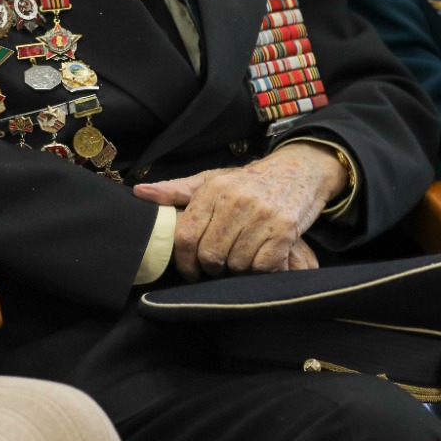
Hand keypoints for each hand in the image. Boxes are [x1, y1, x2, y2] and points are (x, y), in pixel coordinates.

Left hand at [132, 143, 345, 280]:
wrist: (300, 169)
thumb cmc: (249, 181)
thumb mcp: (211, 180)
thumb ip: (176, 190)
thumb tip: (139, 192)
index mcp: (213, 189)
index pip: (186, 236)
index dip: (184, 262)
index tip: (190, 271)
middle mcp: (236, 201)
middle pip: (210, 255)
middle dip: (212, 267)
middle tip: (220, 265)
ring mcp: (262, 215)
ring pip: (237, 264)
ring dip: (238, 269)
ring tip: (242, 257)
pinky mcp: (285, 230)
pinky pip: (263, 266)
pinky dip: (261, 269)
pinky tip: (261, 257)